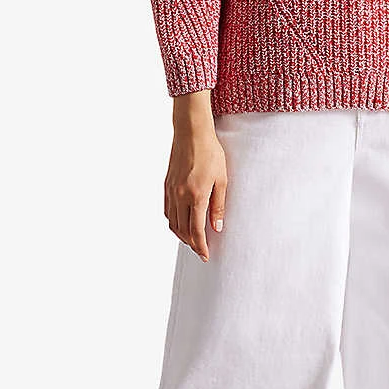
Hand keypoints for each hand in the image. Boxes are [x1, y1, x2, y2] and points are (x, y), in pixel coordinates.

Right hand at [165, 91, 226, 261]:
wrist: (191, 133)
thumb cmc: (210, 153)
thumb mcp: (222, 180)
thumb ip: (218, 206)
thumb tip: (217, 228)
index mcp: (196, 196)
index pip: (196, 231)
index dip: (201, 246)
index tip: (205, 256)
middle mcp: (180, 197)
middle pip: (182, 230)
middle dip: (192, 244)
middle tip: (201, 251)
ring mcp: (171, 191)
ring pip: (172, 222)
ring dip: (181, 235)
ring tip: (192, 240)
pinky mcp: (166, 185)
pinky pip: (167, 211)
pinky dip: (173, 222)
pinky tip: (180, 223)